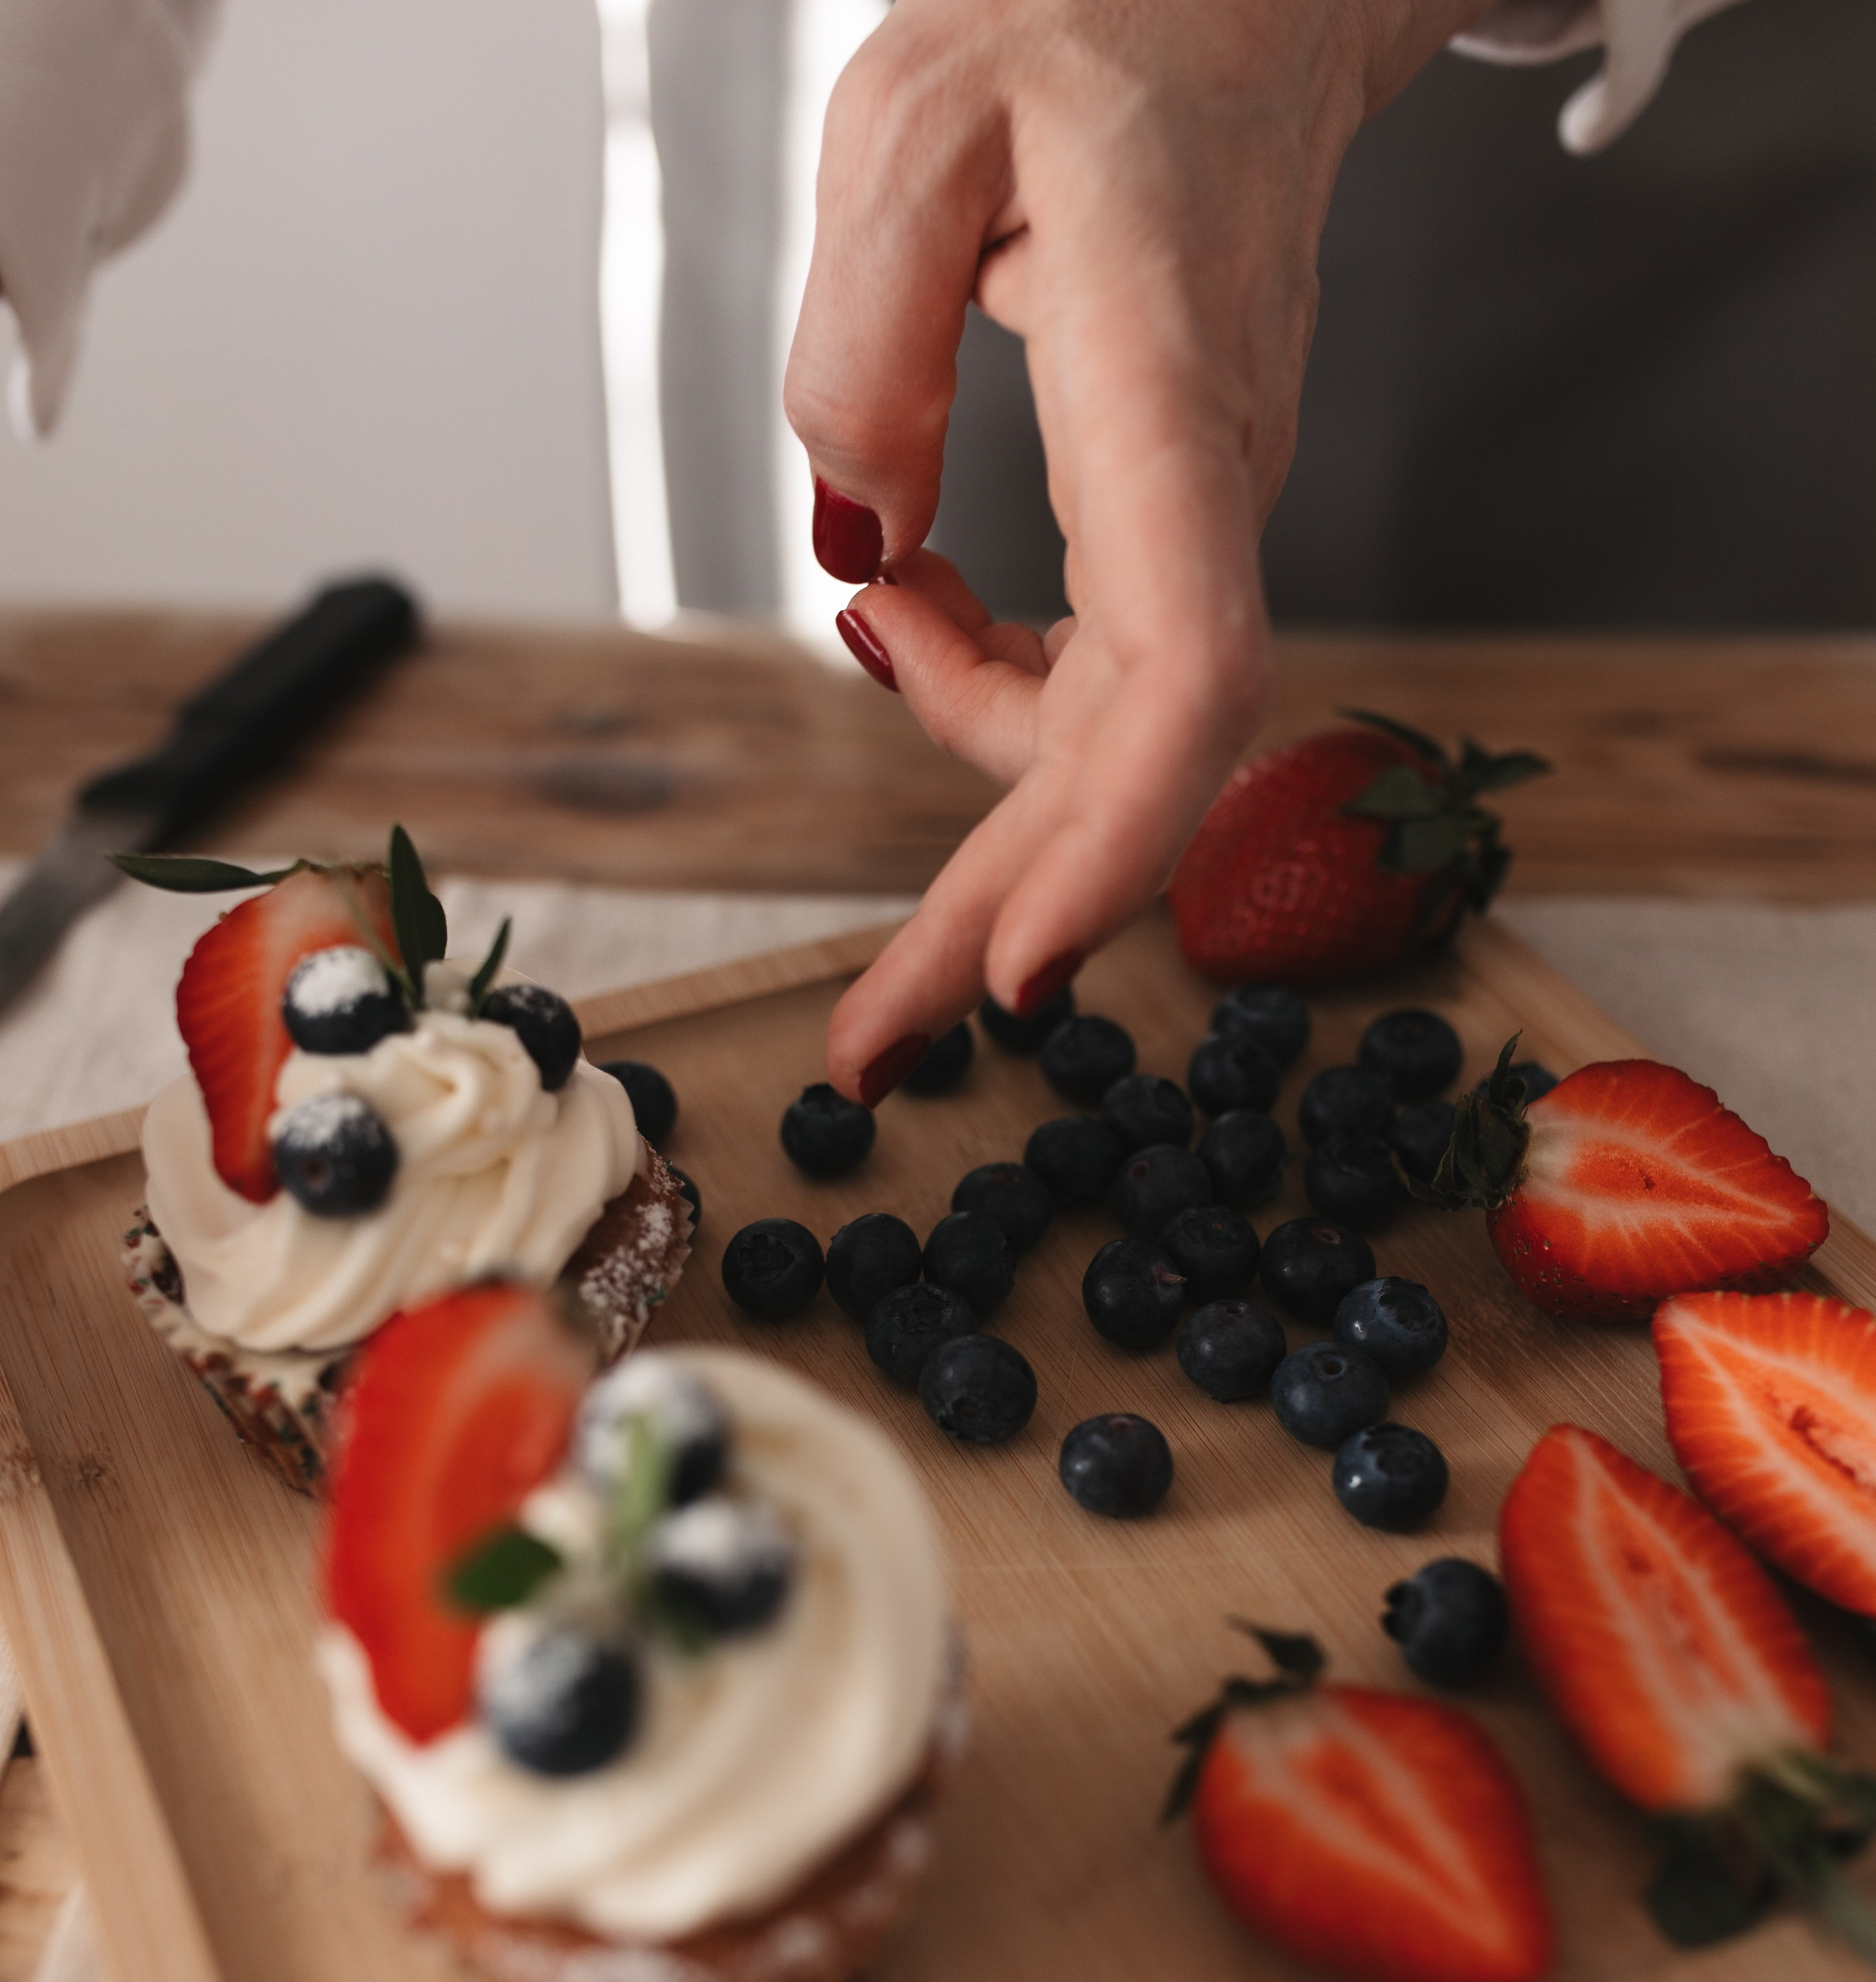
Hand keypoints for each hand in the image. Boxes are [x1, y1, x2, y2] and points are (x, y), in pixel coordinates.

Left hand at [785, 0, 1485, 1101]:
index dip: (1112, 842)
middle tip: (869, 1045)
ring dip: (986, 801)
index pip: (1183, 673)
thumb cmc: (1087, 26)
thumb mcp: (918, 116)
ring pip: (1110, 734)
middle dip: (1002, 916)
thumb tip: (861, 545)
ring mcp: (1202, 517)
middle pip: (1133, 761)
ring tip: (871, 643)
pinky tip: (909, 613)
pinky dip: (990, 688)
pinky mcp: (1173, 522)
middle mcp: (1207, 488)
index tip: (1022, 974)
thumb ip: (865, 332)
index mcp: (1161, 397)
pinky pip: (1096, 667)